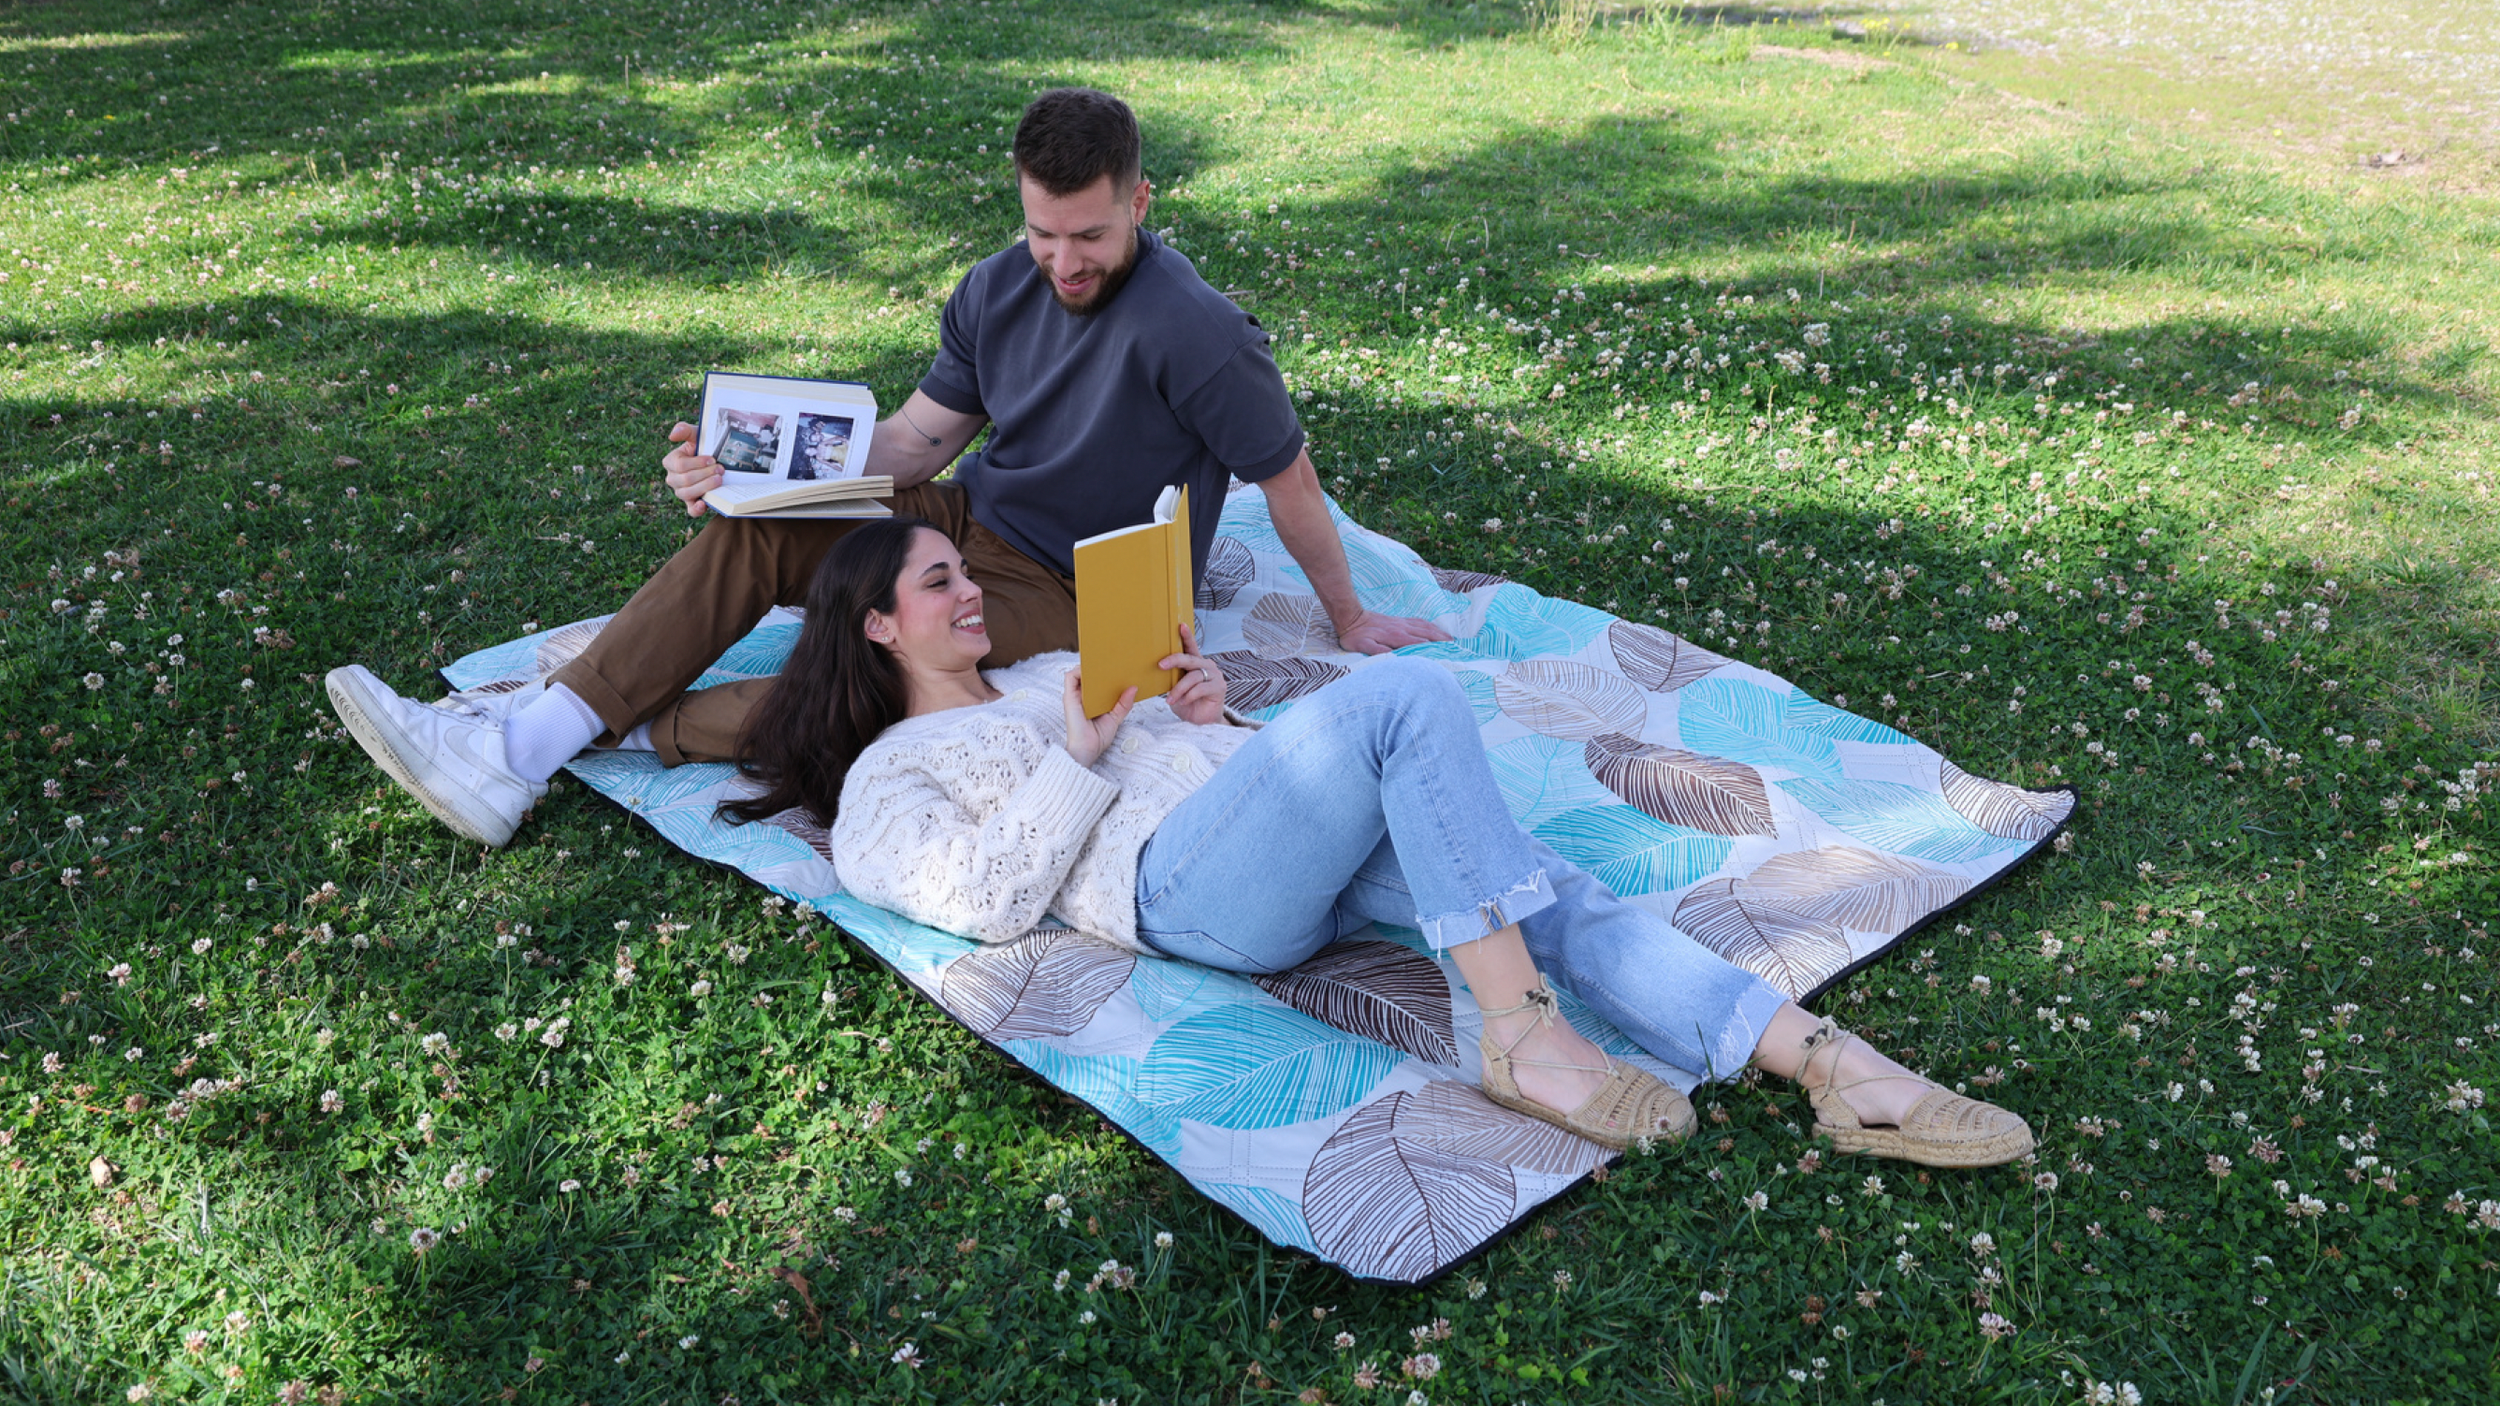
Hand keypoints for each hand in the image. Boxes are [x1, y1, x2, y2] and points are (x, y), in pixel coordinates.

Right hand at [663, 421, 723, 516]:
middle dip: (705, 475)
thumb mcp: (697, 435)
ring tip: (719, 480)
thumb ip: (685, 430)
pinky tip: (704, 504)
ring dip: (704, 487)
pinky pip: (690, 510)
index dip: (697, 463)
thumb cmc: (704, 445)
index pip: (680, 466)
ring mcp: (681, 492)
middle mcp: (673, 478)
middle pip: (685, 480)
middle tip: (720, 470)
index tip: (712, 459)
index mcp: (671, 462)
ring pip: (687, 493)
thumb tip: (672, 435)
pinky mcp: (691, 502)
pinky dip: (696, 509)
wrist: (718, 459)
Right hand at [1062, 668, 1135, 766]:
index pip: (1096, 681)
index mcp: (1092, 700)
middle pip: (1088, 675)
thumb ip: (1124, 704)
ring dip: (1089, 665)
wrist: (1087, 750)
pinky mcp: (1069, 696)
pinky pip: (1069, 677)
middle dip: (1098, 666)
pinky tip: (1092, 670)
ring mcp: (1074, 696)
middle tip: (1113, 659)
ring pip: (1078, 673)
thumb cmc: (1098, 738)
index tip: (1118, 666)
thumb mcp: (1115, 718)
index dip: (1104, 672)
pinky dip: (1079, 670)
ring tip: (1104, 661)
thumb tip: (1134, 688)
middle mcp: (1082, 696)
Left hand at [1156, 622, 1228, 725]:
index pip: (1191, 647)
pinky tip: (1184, 702)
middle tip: (1160, 665)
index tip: (1180, 625)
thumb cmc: (1187, 704)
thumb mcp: (1176, 688)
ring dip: (1179, 688)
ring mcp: (1215, 676)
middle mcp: (1207, 666)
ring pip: (1193, 676)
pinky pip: (1200, 688)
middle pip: (1190, 659)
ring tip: (1171, 699)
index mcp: (1196, 664)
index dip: (1186, 636)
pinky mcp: (1219, 687)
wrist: (1201, 723)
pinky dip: (1189, 695)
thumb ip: (1172, 677)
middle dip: (1174, 660)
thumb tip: (1157, 669)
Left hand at [1334, 609, 1452, 654]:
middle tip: (1457, 648)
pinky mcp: (1400, 620)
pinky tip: (1436, 630)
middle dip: (1443, 641)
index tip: (1447, 654)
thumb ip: (1378, 651)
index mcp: (1396, 636)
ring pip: (1426, 627)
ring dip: (1440, 633)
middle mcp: (1402, 628)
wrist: (1351, 617)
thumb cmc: (1356, 636)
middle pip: (1427, 634)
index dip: (1434, 649)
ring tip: (1452, 640)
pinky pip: (1420, 622)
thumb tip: (1394, 657)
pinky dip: (1431, 626)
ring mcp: (1402, 623)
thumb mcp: (1363, 646)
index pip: (1419, 644)